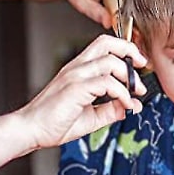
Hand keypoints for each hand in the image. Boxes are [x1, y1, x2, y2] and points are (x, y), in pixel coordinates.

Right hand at [15, 35, 146, 150]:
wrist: (30, 131)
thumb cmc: (54, 123)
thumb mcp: (91, 117)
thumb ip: (110, 110)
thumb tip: (130, 107)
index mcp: (79, 69)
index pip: (104, 46)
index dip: (125, 49)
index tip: (139, 65)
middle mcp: (77, 68)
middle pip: (107, 42)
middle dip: (130, 50)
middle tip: (143, 66)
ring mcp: (75, 76)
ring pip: (110, 61)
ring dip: (129, 76)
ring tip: (136, 93)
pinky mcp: (75, 88)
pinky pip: (106, 82)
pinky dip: (121, 93)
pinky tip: (125, 104)